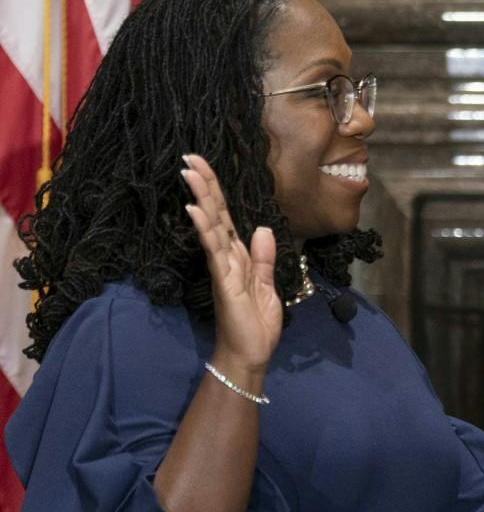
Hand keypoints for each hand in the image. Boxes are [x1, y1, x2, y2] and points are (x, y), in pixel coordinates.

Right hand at [181, 152, 279, 376]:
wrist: (250, 355)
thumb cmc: (256, 324)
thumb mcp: (268, 286)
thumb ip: (263, 258)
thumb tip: (261, 227)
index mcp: (239, 256)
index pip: (227, 217)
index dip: (217, 192)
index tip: (204, 166)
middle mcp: (227, 256)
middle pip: (215, 213)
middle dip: (204, 185)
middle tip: (189, 156)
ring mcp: (223, 266)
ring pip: (212, 225)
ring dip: (201, 198)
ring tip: (188, 172)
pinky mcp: (223, 279)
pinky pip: (214, 250)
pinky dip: (205, 229)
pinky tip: (195, 210)